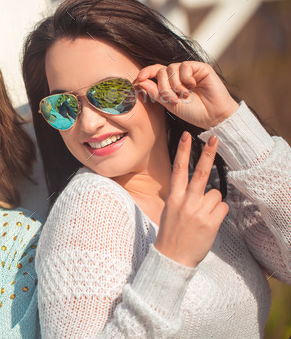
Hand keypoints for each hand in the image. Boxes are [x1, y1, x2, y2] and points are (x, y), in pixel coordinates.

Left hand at [135, 61, 238, 129]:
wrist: (212, 116)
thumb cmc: (192, 112)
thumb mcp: (168, 103)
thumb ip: (154, 92)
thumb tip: (139, 81)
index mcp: (169, 83)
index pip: (154, 72)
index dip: (145, 73)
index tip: (138, 79)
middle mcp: (178, 75)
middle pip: (161, 72)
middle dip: (164, 87)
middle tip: (174, 99)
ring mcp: (189, 71)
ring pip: (171, 68)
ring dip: (175, 84)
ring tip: (185, 95)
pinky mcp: (201, 68)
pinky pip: (185, 66)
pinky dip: (185, 77)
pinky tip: (192, 85)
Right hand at [154, 132, 228, 267]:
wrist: (173, 258)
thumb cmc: (172, 233)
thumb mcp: (170, 211)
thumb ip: (183, 197)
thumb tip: (203, 187)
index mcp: (174, 197)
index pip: (178, 169)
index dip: (182, 151)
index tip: (186, 135)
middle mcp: (186, 202)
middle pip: (200, 173)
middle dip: (208, 154)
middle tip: (215, 139)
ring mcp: (198, 212)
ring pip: (216, 194)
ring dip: (213, 203)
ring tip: (203, 217)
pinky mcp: (211, 223)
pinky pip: (223, 208)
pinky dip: (219, 214)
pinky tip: (209, 224)